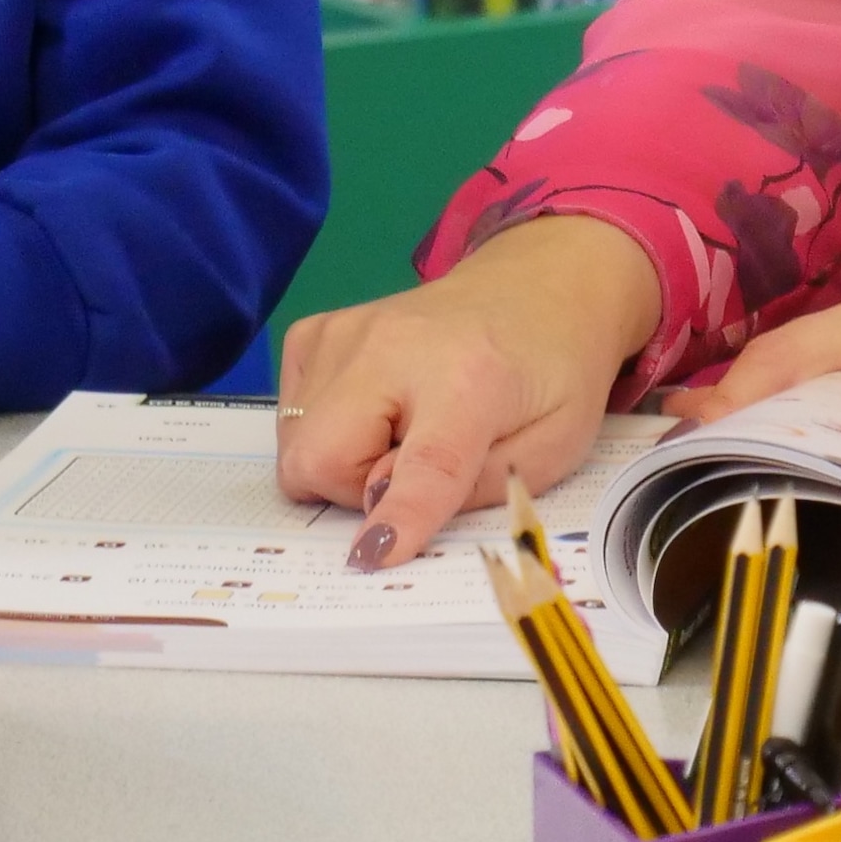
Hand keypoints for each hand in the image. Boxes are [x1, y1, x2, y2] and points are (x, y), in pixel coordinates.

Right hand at [276, 216, 661, 568]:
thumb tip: (384, 514)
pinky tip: (375, 409)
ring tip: (403, 431)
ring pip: (297, 445)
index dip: (399, 515)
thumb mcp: (550, 447)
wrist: (537, 285)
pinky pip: (289, 416)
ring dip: (344, 461)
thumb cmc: (549, 373)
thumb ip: (477, 488)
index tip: (373, 556)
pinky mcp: (315, 332)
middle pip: (320, 458)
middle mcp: (392, 346)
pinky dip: (326, 430)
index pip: (426, 463)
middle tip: (413, 469)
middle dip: (356, 491)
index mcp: (470, 378)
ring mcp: (343, 332)